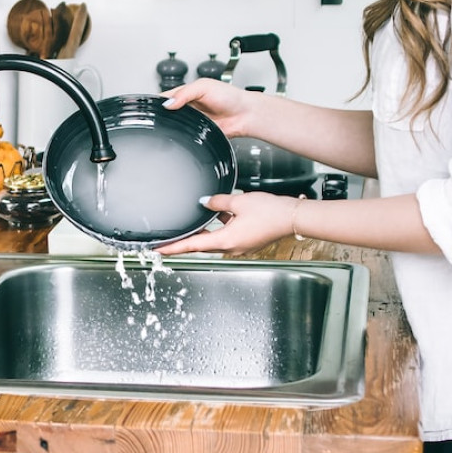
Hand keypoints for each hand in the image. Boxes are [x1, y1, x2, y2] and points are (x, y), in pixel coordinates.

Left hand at [155, 192, 295, 255]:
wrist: (292, 217)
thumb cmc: (270, 212)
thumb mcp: (239, 201)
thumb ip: (218, 202)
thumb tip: (205, 202)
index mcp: (226, 240)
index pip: (193, 245)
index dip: (174, 248)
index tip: (159, 251)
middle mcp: (231, 247)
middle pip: (201, 245)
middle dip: (185, 241)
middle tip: (167, 240)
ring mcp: (240, 245)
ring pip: (214, 239)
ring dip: (203, 233)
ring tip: (189, 225)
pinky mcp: (246, 240)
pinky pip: (227, 235)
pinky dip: (218, 227)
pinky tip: (217, 214)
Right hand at [161, 78, 257, 137]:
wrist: (245, 115)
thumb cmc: (231, 97)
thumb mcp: (204, 86)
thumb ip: (185, 93)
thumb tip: (168, 103)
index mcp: (186, 92)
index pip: (166, 96)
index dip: (157, 100)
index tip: (151, 105)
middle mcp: (188, 106)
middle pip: (167, 112)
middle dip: (162, 114)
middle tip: (161, 116)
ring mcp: (192, 120)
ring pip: (173, 125)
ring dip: (172, 125)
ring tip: (173, 123)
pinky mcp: (197, 133)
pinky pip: (184, 136)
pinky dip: (181, 135)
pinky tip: (182, 132)